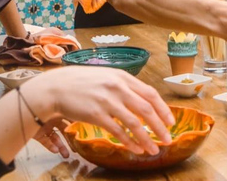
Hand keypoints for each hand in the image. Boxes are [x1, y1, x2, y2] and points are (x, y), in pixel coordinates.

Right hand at [26, 66, 174, 155]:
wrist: (55, 87)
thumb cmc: (82, 82)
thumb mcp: (107, 77)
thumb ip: (125, 86)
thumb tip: (143, 100)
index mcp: (124, 78)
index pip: (151, 94)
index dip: (163, 109)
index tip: (171, 122)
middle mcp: (118, 88)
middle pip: (147, 109)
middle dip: (160, 126)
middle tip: (169, 140)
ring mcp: (107, 101)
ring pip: (134, 122)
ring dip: (146, 138)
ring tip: (154, 150)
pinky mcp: (95, 114)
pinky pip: (117, 131)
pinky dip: (129, 141)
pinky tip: (136, 149)